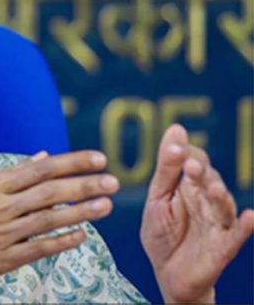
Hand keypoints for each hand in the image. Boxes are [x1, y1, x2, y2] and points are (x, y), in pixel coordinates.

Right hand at [0, 150, 120, 291]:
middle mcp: (0, 206)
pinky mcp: (3, 259)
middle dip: (85, 185)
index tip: (98, 158)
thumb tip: (41, 158)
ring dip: (81, 212)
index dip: (72, 162)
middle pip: (51, 192)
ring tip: (106, 205)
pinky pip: (39, 248)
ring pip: (50, 219)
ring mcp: (2, 233)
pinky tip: (82, 234)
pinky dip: (62, 240)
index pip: (40, 168)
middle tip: (113, 181)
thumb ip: (9, 174)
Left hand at [140, 125, 253, 302]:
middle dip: (202, 173)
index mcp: (190, 186)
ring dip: (220, 195)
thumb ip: (167, 167)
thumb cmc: (162, 233)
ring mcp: (217, 223)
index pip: (194, 162)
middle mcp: (207, 201)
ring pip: (223, 205)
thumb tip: (176, 128)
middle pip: (209, 180)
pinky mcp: (223, 246)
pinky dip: (246, 226)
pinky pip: (237, 235)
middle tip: (191, 165)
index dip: (185, 155)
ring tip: (212, 187)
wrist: (166, 273)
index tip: (175, 148)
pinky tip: (251, 216)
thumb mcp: (158, 198)